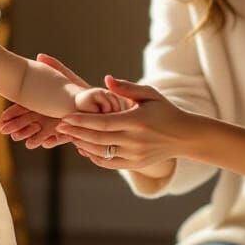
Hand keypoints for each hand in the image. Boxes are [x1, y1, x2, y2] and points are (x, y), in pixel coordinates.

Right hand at [0, 54, 89, 149]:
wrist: (102, 104)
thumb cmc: (82, 91)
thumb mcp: (67, 78)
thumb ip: (55, 67)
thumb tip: (40, 55)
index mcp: (43, 104)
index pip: (23, 110)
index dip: (11, 115)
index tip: (0, 121)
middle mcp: (48, 116)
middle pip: (29, 122)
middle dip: (16, 127)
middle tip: (4, 131)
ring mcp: (58, 126)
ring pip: (41, 133)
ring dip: (30, 135)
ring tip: (21, 138)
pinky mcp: (72, 133)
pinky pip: (61, 138)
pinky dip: (53, 140)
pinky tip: (45, 143)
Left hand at [56, 75, 191, 170]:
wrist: (184, 136)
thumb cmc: (165, 111)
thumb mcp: (149, 94)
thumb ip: (126, 87)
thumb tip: (106, 80)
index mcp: (137, 121)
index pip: (102, 123)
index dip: (82, 121)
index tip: (66, 116)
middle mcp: (135, 140)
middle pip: (98, 139)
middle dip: (76, 132)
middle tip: (60, 125)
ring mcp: (135, 155)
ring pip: (101, 152)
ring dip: (83, 144)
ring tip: (69, 135)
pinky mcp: (136, 164)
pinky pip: (109, 163)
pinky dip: (94, 157)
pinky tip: (84, 148)